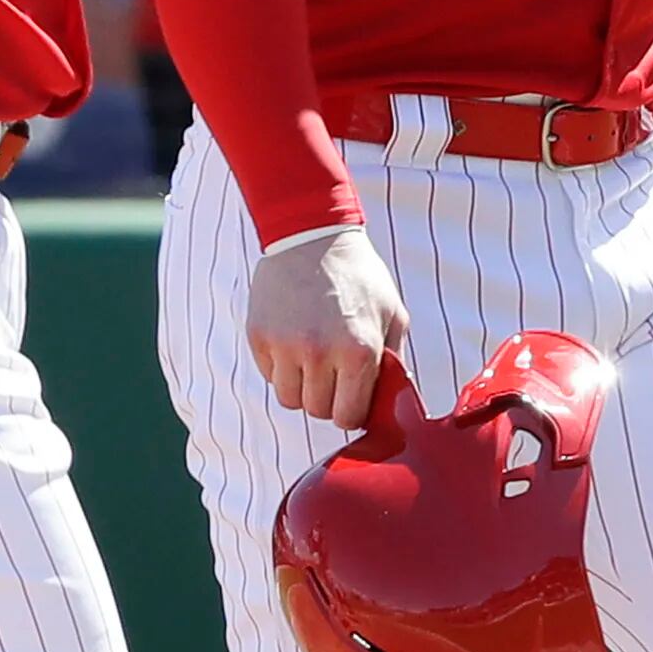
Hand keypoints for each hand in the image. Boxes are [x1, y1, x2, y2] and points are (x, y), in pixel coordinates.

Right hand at [247, 226, 410, 428]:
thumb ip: (392, 360)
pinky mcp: (260, 336)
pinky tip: (293, 339)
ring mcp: (285, 345)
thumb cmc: (357, 274)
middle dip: (327, 399)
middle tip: (332, 374)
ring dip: (301, 386)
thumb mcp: (392, 312)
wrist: (311, 235)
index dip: (351, 410)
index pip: (348, 416)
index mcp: (359, 350)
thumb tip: (389, 398)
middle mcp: (320, 353)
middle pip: (317, 411)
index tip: (350, 397)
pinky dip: (280, 367)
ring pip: (289, 399)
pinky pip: (269, 374)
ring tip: (311, 358)